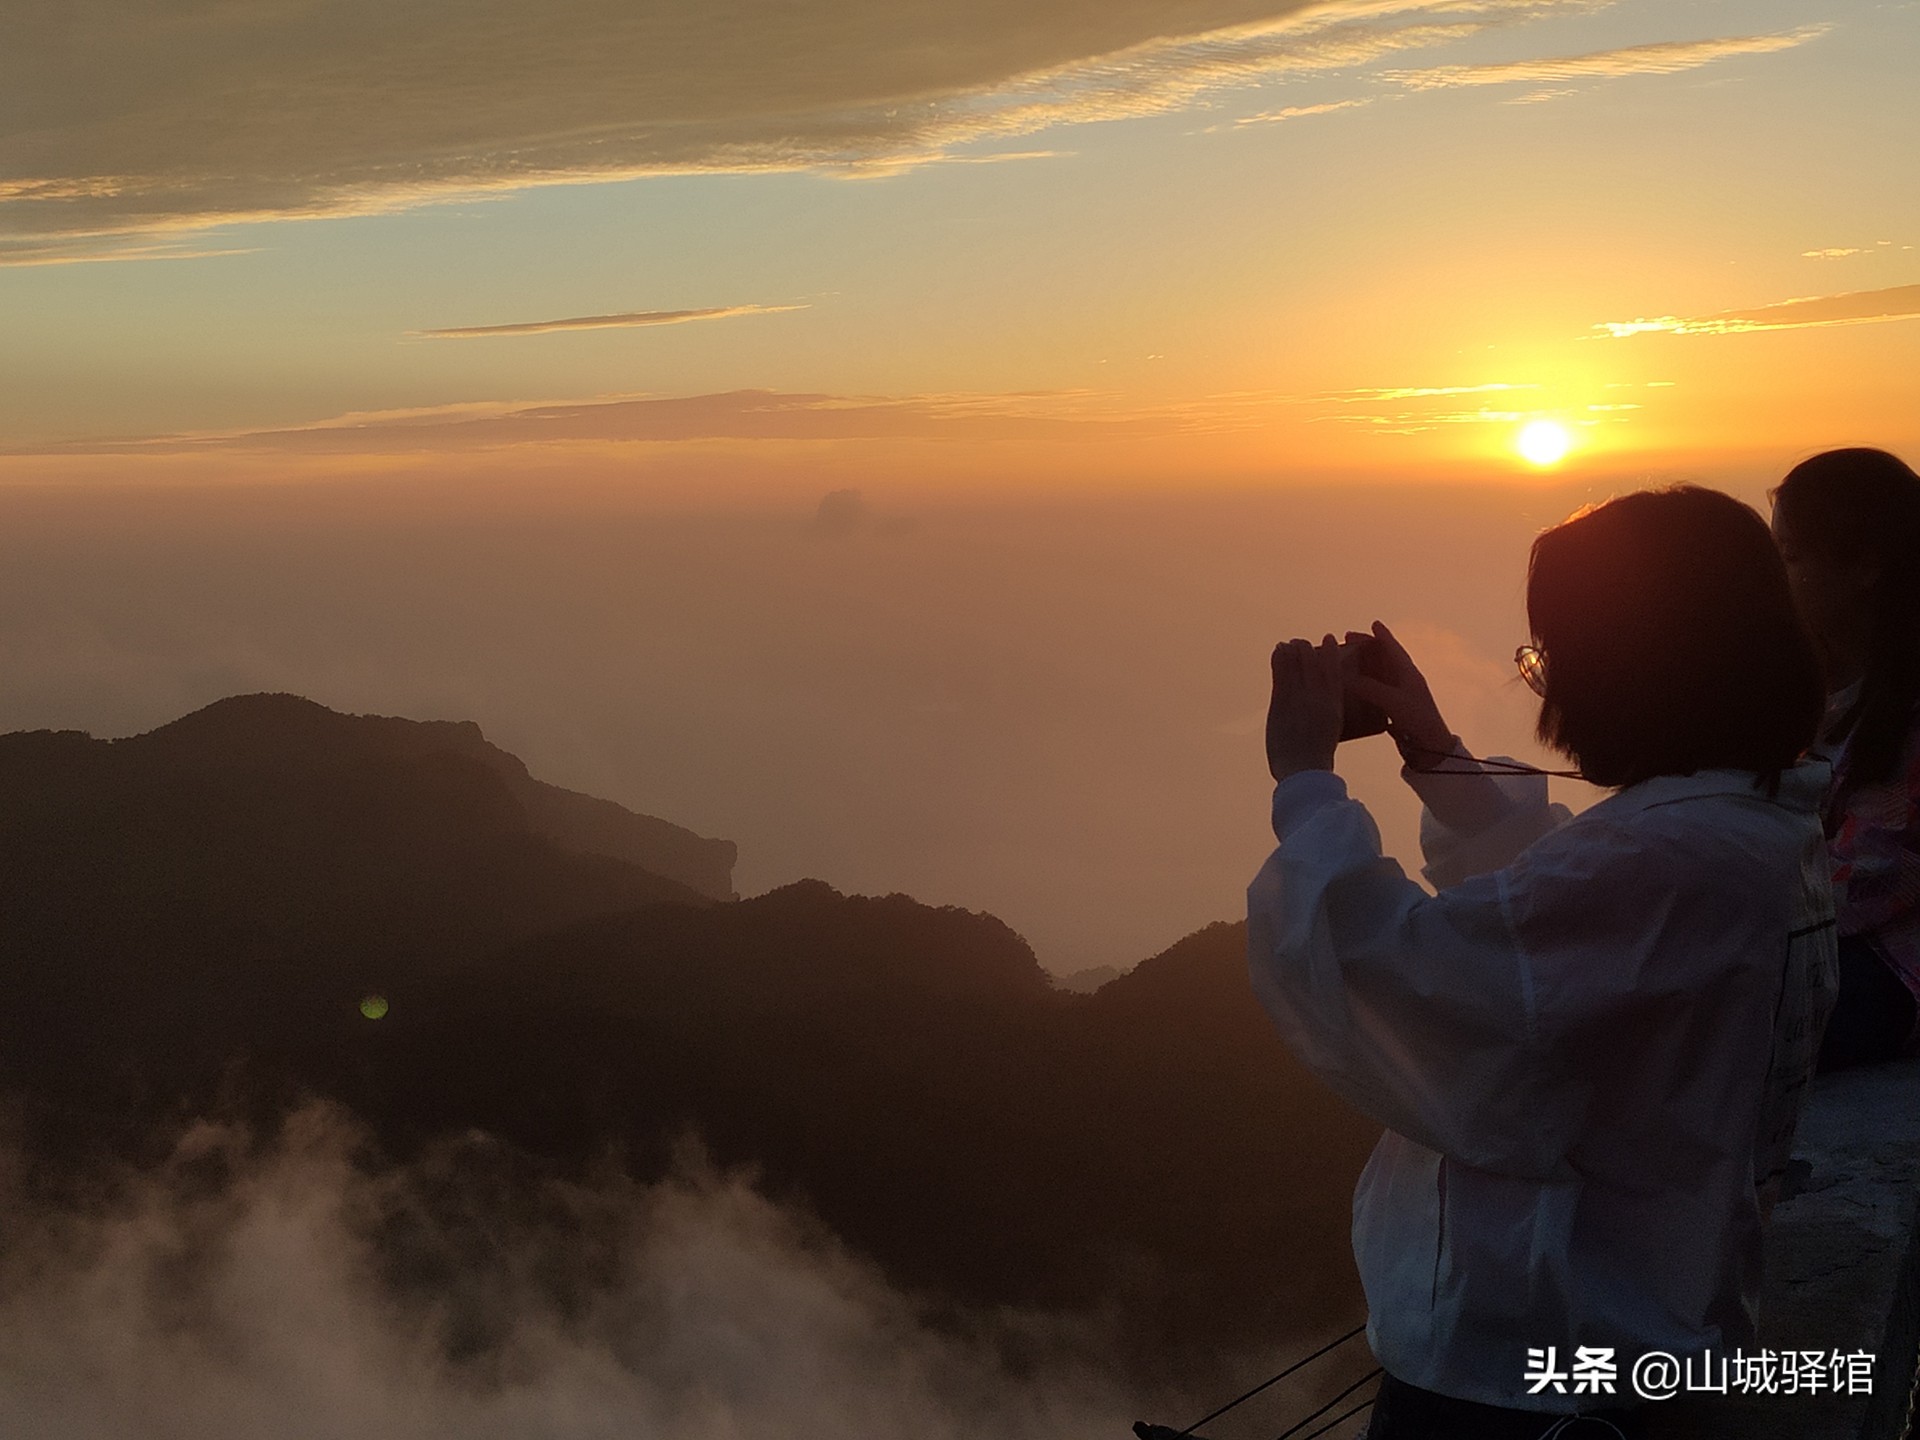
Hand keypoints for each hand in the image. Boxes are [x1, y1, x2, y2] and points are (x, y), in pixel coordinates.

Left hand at [1266, 635, 1342, 781]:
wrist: (1304, 770)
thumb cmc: (1316, 759)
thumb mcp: (1330, 732)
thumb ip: (1325, 716)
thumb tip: (1322, 713)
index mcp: (1334, 705)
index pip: (1333, 671)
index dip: (1330, 652)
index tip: (1327, 639)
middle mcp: (1319, 697)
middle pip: (1313, 663)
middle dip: (1307, 649)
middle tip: (1301, 643)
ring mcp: (1299, 698)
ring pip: (1296, 665)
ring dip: (1292, 651)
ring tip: (1288, 644)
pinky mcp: (1281, 703)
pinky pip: (1281, 674)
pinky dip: (1280, 660)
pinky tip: (1278, 650)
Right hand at [1343, 621, 1453, 765]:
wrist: (1430, 747)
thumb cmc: (1417, 719)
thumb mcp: (1392, 700)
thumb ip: (1369, 687)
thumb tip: (1345, 677)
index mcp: (1408, 673)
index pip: (1394, 648)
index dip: (1383, 635)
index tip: (1374, 623)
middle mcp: (1405, 681)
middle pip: (1385, 658)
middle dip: (1368, 648)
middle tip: (1349, 639)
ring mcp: (1400, 695)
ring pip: (1380, 674)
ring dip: (1364, 666)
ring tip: (1347, 662)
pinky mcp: (1396, 710)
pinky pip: (1377, 691)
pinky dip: (1365, 686)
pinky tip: (1353, 690)